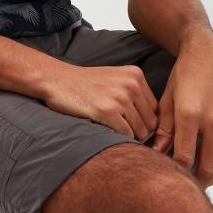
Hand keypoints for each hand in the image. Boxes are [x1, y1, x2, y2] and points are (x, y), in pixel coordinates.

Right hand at [42, 63, 159, 141]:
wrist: (57, 80)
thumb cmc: (85, 83)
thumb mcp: (115, 78)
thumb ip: (136, 93)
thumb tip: (155, 124)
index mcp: (135, 74)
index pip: (156, 109)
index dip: (143, 119)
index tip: (128, 120)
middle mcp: (131, 84)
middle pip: (151, 122)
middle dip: (138, 130)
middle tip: (119, 126)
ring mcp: (119, 98)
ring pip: (140, 131)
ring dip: (127, 135)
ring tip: (110, 125)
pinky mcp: (107, 111)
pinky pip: (125, 135)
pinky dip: (118, 137)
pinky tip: (104, 127)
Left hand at [151, 35, 212, 188]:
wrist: (209, 55)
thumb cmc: (184, 74)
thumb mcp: (167, 98)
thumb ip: (164, 128)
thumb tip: (156, 153)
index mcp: (190, 115)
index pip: (184, 159)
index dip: (174, 170)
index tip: (165, 170)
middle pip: (207, 169)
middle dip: (192, 180)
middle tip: (180, 179)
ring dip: (210, 176)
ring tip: (194, 174)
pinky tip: (212, 164)